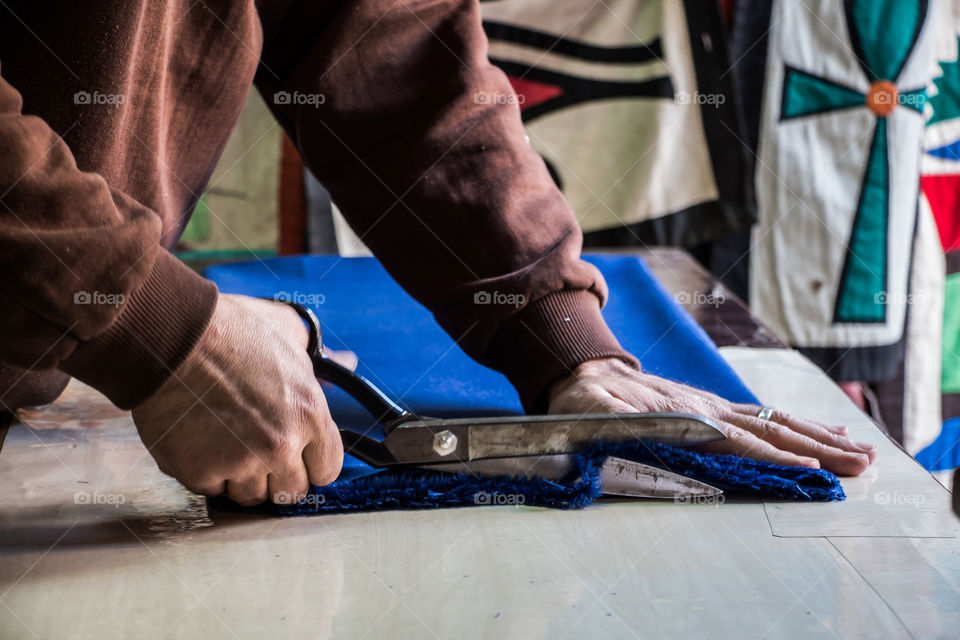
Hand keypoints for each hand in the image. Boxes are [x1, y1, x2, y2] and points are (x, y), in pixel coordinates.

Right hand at [131, 294, 342, 504]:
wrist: (172, 337)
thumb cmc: (230, 332)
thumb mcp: (289, 337)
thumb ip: (321, 360)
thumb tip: (348, 361)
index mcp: (309, 415)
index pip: (327, 469)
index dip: (312, 462)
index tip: (299, 455)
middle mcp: (280, 446)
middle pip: (291, 491)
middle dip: (279, 475)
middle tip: (258, 449)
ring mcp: (240, 463)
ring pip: (250, 497)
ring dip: (241, 477)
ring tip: (227, 441)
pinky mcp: (200, 473)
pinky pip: (211, 490)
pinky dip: (206, 473)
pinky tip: (201, 442)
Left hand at [548, 358, 876, 475]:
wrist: (584, 370)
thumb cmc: (583, 403)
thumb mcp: (590, 414)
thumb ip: (615, 424)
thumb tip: (661, 434)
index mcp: (682, 418)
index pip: (737, 442)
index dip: (774, 458)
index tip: (813, 470)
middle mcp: (707, 410)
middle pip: (770, 431)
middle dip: (818, 449)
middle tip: (863, 465)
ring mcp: (713, 406)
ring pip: (775, 422)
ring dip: (820, 438)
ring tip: (862, 451)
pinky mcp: (713, 406)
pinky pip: (763, 416)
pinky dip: (800, 426)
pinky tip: (828, 432)